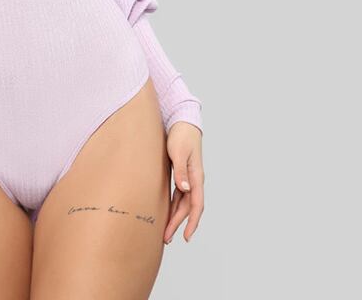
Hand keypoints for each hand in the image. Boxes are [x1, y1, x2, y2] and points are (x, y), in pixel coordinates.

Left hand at [163, 121, 203, 243]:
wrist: (182, 122)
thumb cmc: (181, 135)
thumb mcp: (178, 152)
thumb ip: (181, 171)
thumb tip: (184, 189)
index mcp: (196, 177)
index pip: (196, 205)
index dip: (193, 222)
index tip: (186, 236)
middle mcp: (194, 180)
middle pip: (188, 208)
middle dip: (178, 224)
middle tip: (167, 239)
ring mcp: (188, 178)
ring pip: (182, 203)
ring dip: (175, 217)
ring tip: (165, 232)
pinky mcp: (180, 174)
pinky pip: (178, 195)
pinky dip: (173, 206)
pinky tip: (166, 213)